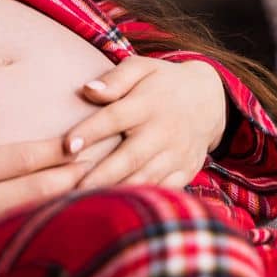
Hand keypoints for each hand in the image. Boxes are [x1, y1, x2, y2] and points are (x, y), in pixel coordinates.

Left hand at [61, 56, 226, 189]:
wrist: (209, 100)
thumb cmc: (161, 83)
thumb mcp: (142, 68)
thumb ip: (115, 79)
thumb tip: (87, 90)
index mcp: (148, 103)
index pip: (114, 118)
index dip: (90, 131)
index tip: (67, 145)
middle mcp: (163, 131)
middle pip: (129, 157)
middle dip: (100, 175)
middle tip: (71, 189)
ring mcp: (176, 154)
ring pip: (145, 178)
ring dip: (117, 192)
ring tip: (86, 203)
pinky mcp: (185, 171)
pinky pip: (163, 190)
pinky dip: (141, 199)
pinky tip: (118, 208)